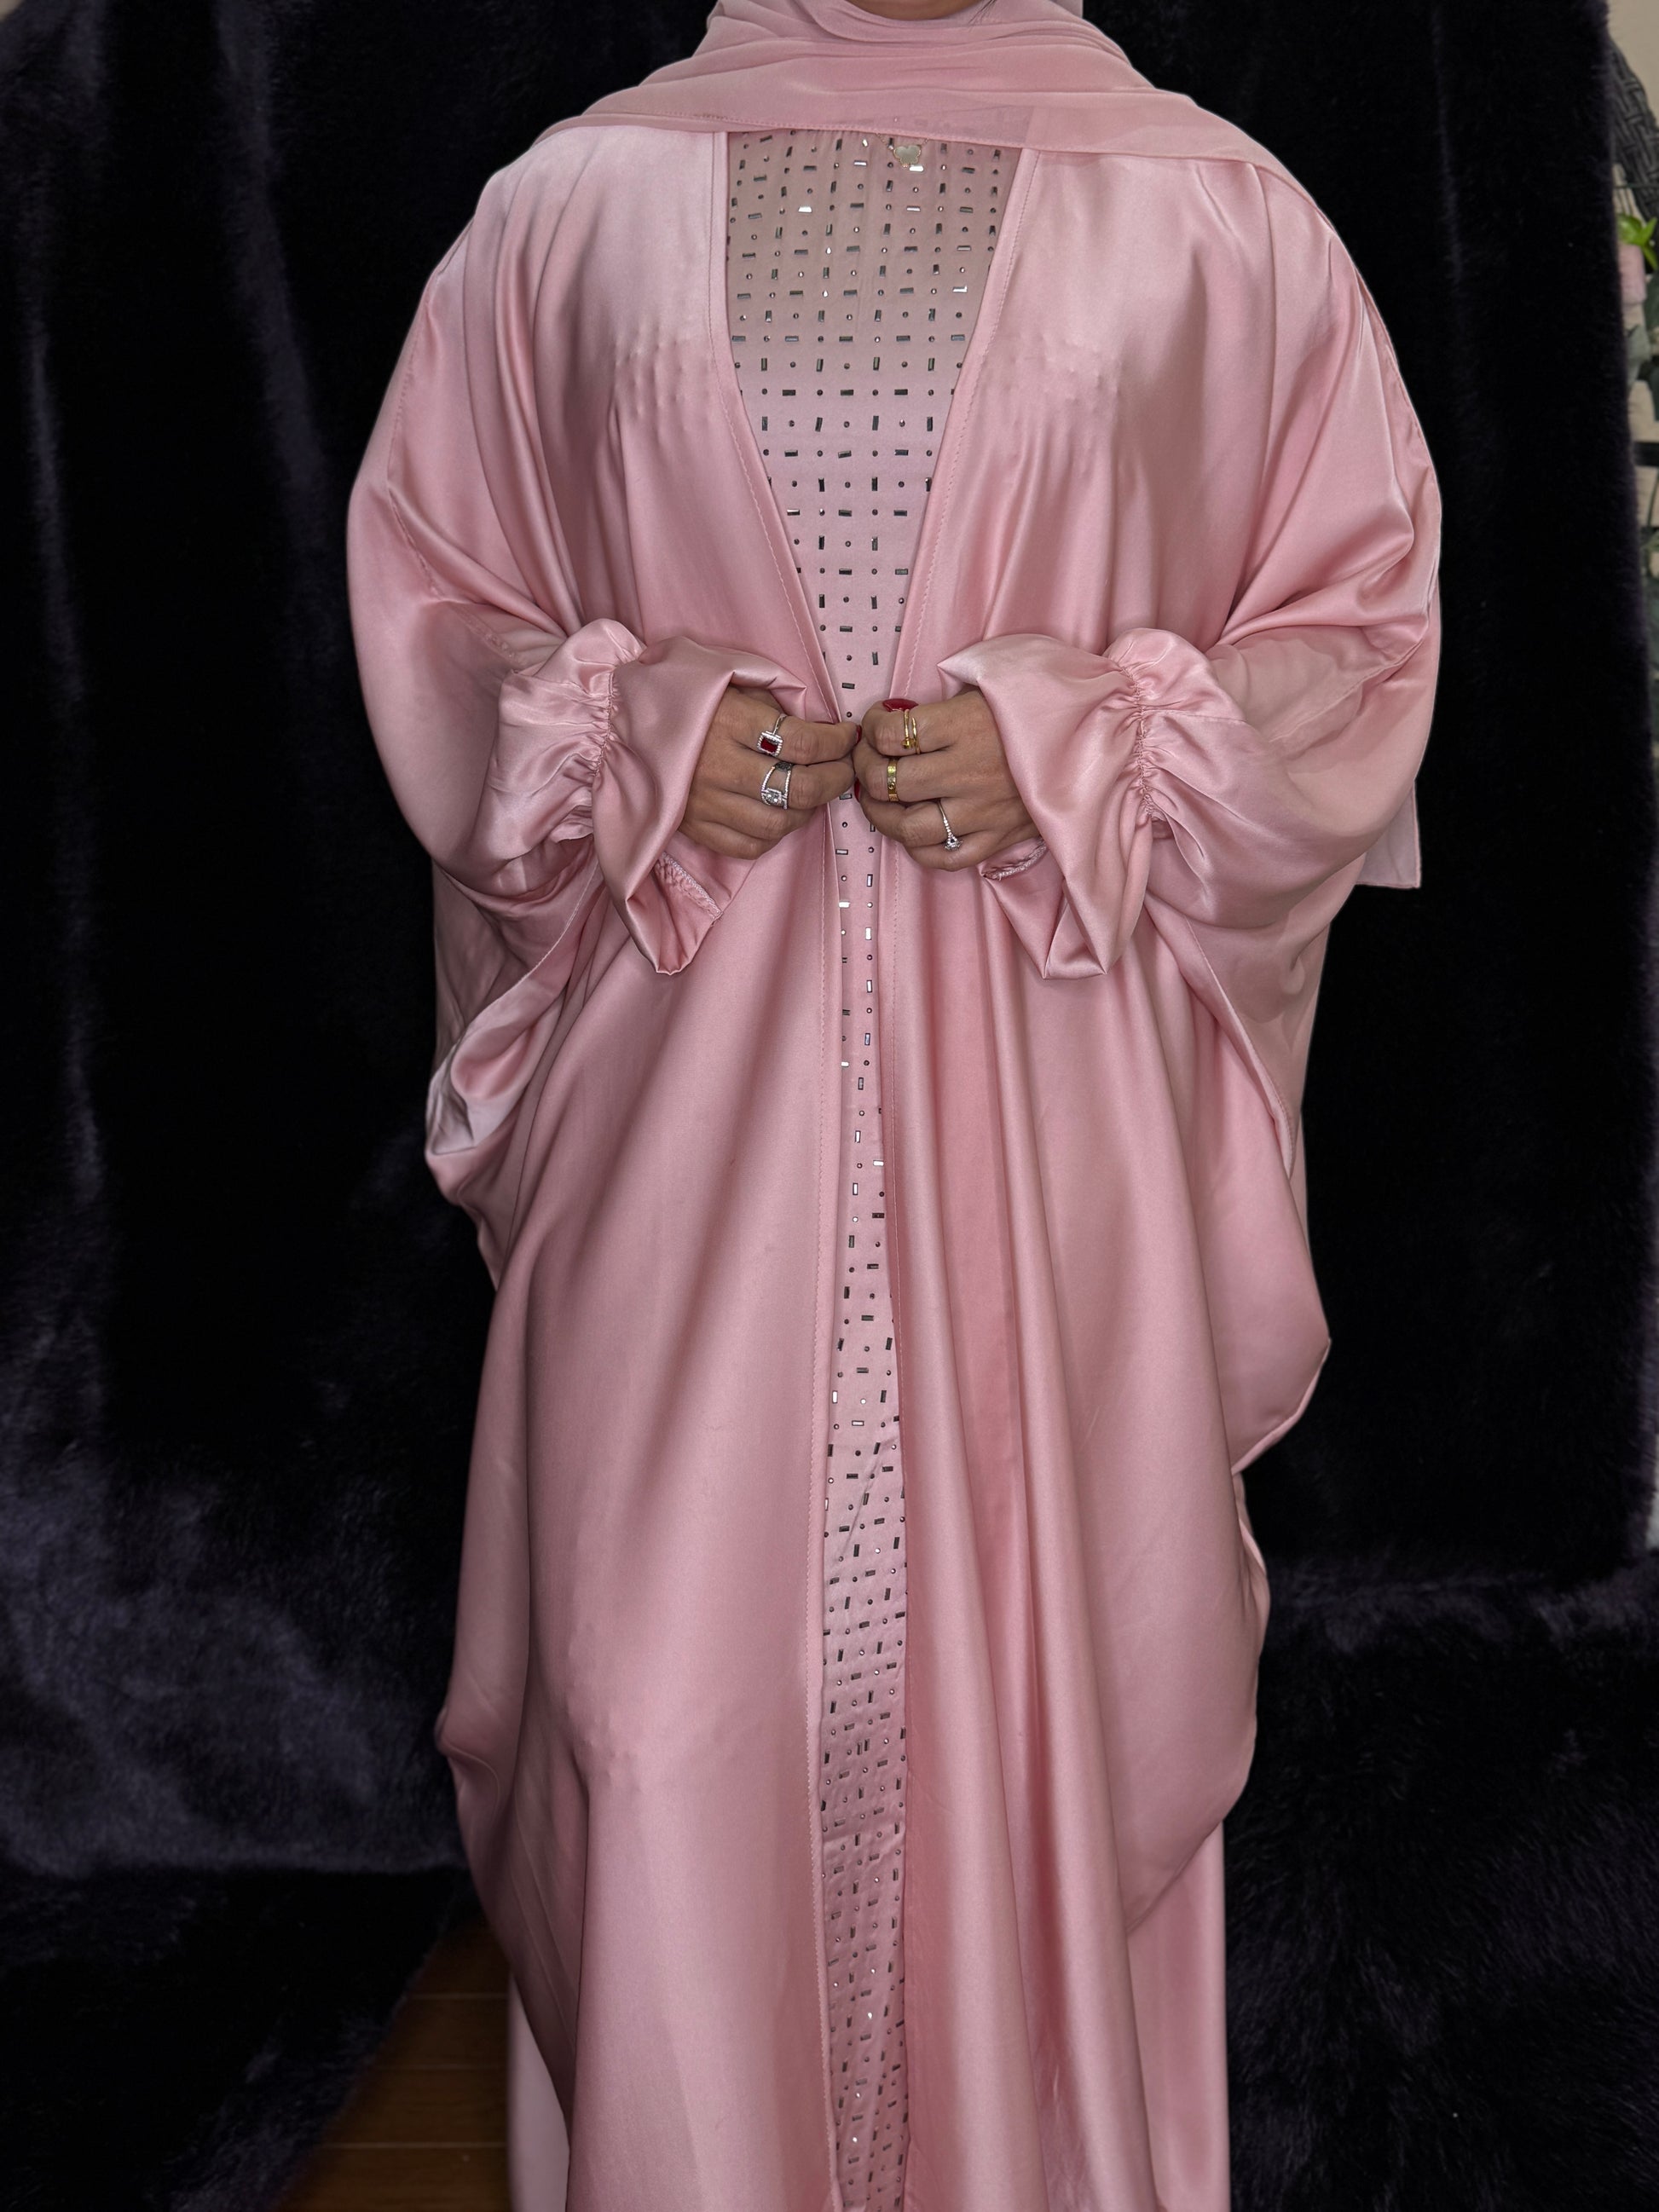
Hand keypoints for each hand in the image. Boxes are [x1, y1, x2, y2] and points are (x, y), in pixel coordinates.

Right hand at [679, 686, 857, 859]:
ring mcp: (705, 803)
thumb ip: (773, 707)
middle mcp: (718, 765)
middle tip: (843, 768)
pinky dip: (775, 834)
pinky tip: (780, 814)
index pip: (803, 741)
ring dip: (808, 811)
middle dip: (835, 779)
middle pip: (799, 788)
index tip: (847, 736)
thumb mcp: (729, 684)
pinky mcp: (695, 828)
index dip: (837, 742)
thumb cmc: (683, 699)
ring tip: (813, 793)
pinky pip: (750, 845)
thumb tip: (823, 731)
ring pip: (779, 822)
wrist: (619, 724)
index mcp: (729, 720)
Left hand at [853, 690, 1037, 869]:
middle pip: (892, 782)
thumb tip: (894, 718)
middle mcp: (968, 772)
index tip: (875, 726)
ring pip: (909, 828)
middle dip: (867, 770)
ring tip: (879, 801)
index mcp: (964, 726)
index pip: (892, 735)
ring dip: (883, 816)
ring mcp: (983, 812)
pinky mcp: (997, 839)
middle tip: (867, 762)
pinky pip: (944, 858)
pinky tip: (915, 831)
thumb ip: (943, 706)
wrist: (1102, 740)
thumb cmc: (1040, 707)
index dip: (871, 729)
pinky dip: (919, 849)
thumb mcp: (992, 687)